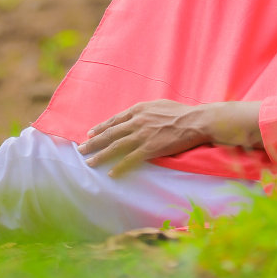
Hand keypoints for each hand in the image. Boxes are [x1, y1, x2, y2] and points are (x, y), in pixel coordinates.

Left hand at [78, 101, 207, 176]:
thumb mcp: (159, 105)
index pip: (114, 120)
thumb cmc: (181, 112)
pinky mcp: (150, 148)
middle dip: (93, 142)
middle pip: (110, 133)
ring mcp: (142, 135)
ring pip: (115, 147)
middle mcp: (137, 121)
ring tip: (89, 162)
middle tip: (80, 149)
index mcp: (139, 109)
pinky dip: (119, 167)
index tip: (90, 133)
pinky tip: (111, 173)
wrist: (196, 120)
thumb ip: (146, 111)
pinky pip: (130, 160)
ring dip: (100, 155)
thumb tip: (139, 115)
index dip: (101, 127)